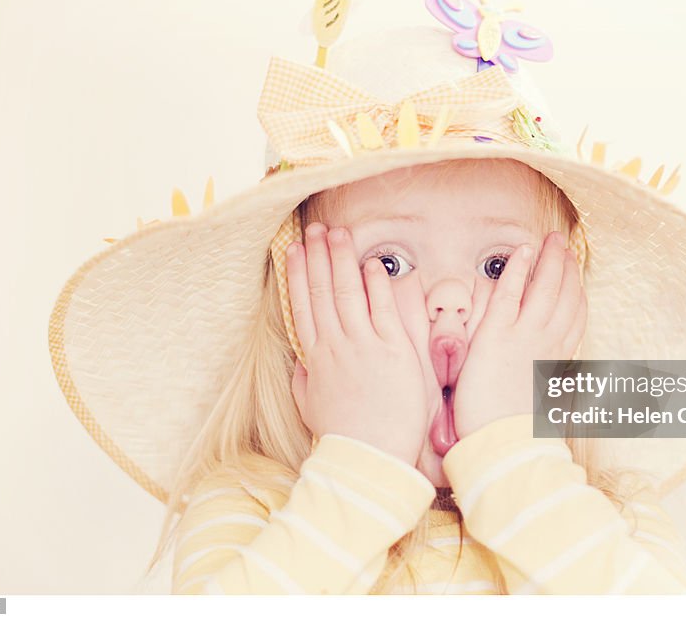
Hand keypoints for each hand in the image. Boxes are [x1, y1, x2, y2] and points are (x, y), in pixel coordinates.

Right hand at [286, 222, 429, 465]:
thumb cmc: (345, 436)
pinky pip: (381, 309)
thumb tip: (299, 362)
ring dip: (341, 259)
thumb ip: (304, 380)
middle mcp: (336, 345)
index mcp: (316, 358)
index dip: (296, 275)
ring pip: (347, 293)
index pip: (302, 306)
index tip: (292, 250)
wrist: (370, 456)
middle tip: (314, 228)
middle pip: (321, 291)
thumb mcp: (312, 407)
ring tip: (337, 232)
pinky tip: (371, 263)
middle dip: (317, 256)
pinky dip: (375, 284)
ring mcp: (363, 345)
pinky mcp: (392, 349)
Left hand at [451, 231, 587, 438]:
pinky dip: (518, 269)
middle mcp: (547, 344)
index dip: (576, 293)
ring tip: (552, 240)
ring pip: (544, 288)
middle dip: (567, 268)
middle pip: (565, 296)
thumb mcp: (546, 410)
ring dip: (549, 260)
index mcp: (557, 361)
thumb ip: (554, 390)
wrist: (503, 445)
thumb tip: (564, 389)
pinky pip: (511, 293)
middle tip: (566, 247)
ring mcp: (524, 336)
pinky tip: (522, 251)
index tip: (575, 277)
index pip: (574, 318)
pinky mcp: (497, 335)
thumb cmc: (517, 434)